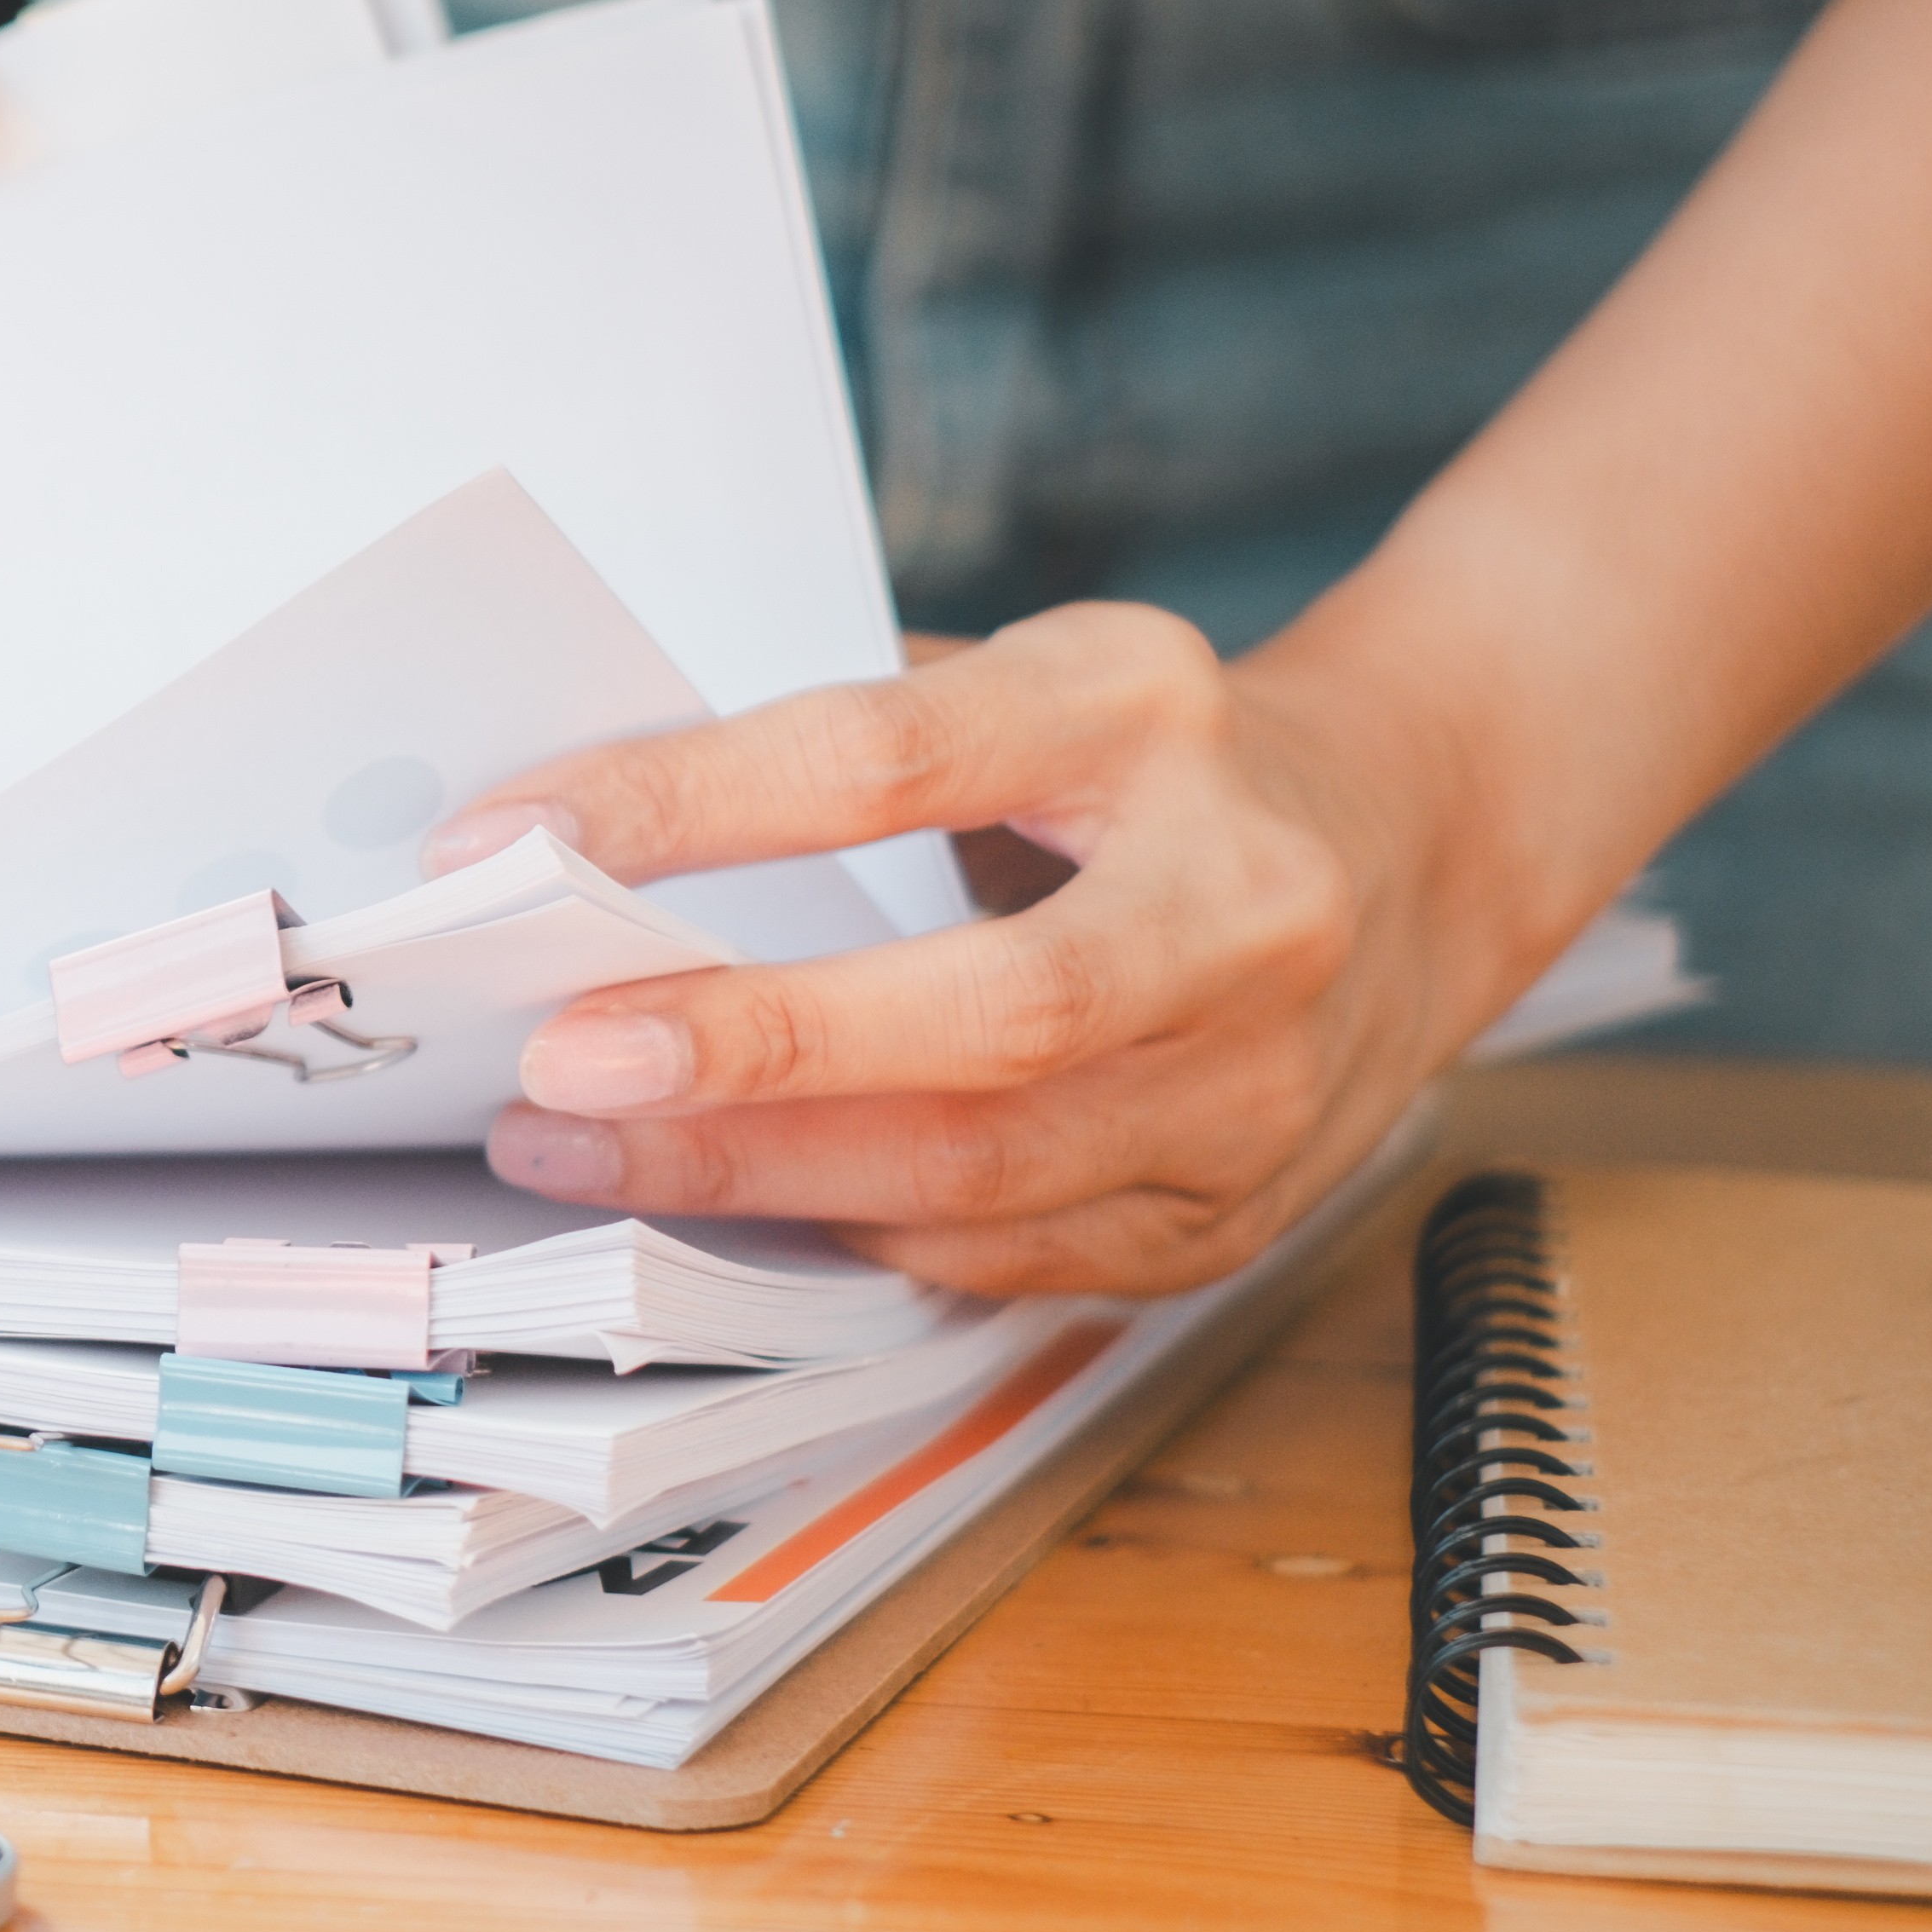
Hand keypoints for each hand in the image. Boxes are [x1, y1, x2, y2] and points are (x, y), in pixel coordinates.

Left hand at [428, 602, 1542, 1295]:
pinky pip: (1017, 1254)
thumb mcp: (1031, 677)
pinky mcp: (1241, 1201)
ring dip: (760, 1175)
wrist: (1418, 839)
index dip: (688, 801)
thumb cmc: (1155, 754)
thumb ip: (845, 741)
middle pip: (985, 1013)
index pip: (889, 756)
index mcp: (1145, 714)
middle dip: (751, 1052)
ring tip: (579, 1155)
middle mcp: (1236, 902)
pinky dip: (859, 1235)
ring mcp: (1262, 1074)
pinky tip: (737, 1206)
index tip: (513, 838)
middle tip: (553, 1069)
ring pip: (990, 1168)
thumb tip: (579, 832)